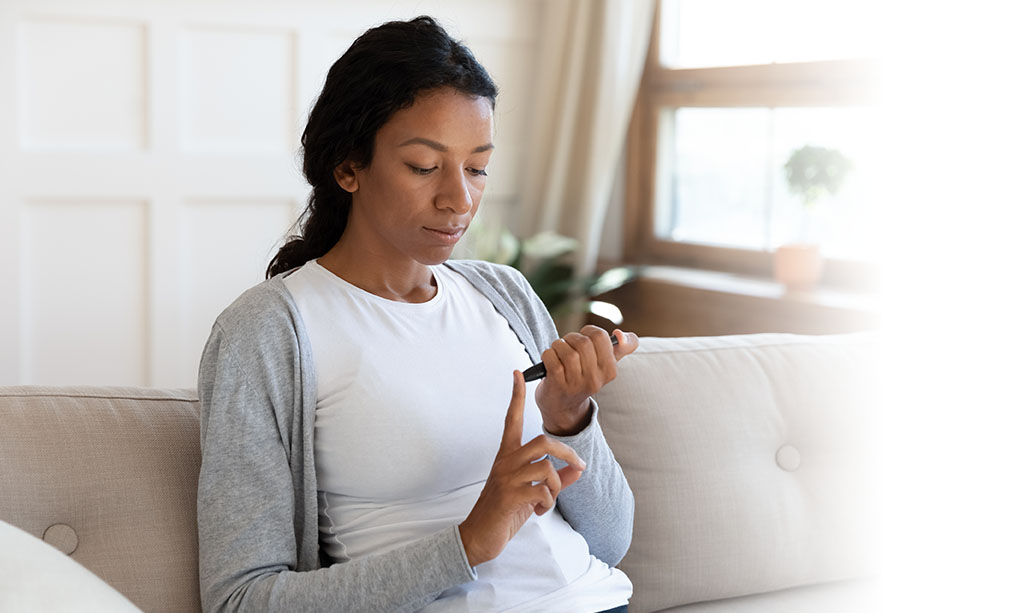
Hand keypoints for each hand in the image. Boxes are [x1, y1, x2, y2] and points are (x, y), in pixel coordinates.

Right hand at [458, 371, 586, 566]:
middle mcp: (505, 462)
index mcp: (507, 456)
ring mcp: (506, 478)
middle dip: (567, 453)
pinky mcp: (509, 495)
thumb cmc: (504, 512)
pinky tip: (537, 511)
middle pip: (543, 441)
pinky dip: (548, 503)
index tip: (517, 374)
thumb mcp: (532, 493)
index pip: (511, 419)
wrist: (479, 537)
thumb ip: (555, 480)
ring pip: (547, 468)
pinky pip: (543, 491)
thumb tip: (578, 470)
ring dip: (556, 488)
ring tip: (545, 502)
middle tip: (580, 466)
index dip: (515, 397)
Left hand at [535, 327, 639, 434]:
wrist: (563, 406)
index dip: (588, 331)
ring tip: (558, 353)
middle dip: (571, 338)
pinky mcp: (557, 384)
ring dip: (558, 346)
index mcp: (610, 370)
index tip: (584, 339)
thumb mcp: (606, 363)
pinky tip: (550, 361)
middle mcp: (595, 379)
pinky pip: (551, 358)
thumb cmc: (584, 377)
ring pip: (566, 350)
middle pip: (583, 342)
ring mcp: (576, 383)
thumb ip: (622, 346)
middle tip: (567, 346)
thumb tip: (620, 335)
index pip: (600, 336)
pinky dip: (548, 354)